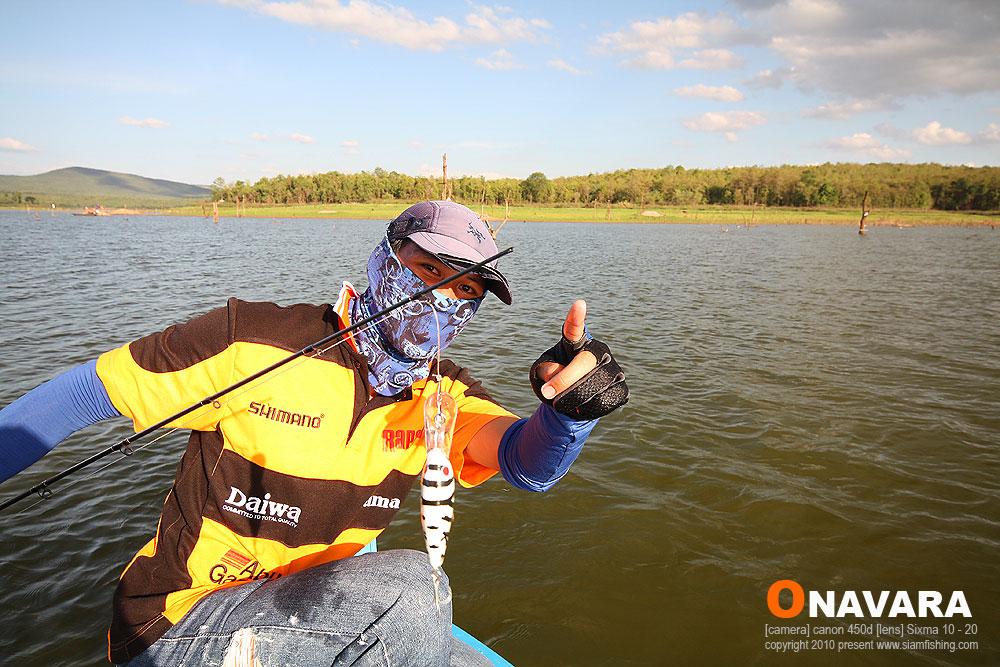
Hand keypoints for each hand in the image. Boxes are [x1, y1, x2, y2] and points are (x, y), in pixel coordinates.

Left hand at [529, 302, 627, 419]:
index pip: (574, 329)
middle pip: (583, 363)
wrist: (574, 401)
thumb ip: (546, 370)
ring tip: (565, 400)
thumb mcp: (544, 372)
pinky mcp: (622, 387)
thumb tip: (559, 379)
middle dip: (564, 380)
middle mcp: (599, 351)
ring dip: (572, 398)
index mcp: (578, 343)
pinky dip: (587, 408)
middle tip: (547, 393)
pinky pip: (603, 400)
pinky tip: (582, 405)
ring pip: (593, 385)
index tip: (579, 304)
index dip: (576, 317)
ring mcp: (613, 368)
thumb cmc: (557, 379)